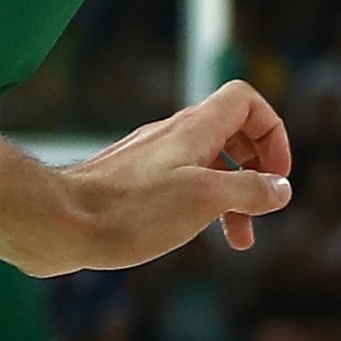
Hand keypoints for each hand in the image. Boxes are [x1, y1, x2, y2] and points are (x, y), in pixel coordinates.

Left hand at [57, 82, 291, 265]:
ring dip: (234, 195)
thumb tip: (281, 189)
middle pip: (233, 133)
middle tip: (265, 205)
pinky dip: (203, 204)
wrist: (58, 222)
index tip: (276, 173)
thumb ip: (250, 189)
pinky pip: (183, 181)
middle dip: (258, 169)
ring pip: (209, 164)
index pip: (246, 101)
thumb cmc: (130, 210)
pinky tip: (198, 232)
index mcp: (194, 130)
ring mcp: (153, 157)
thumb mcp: (206, 199)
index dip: (272, 132)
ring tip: (240, 239)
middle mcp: (173, 136)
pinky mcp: (135, 181)